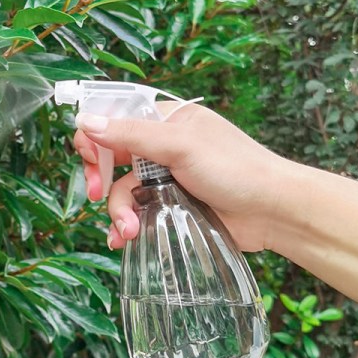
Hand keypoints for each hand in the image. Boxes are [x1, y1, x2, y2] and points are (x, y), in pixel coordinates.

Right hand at [74, 103, 286, 251]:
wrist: (273, 212)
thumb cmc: (234, 168)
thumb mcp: (181, 146)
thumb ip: (132, 135)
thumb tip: (84, 121)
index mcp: (165, 120)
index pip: (115, 118)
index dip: (96, 136)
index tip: (91, 159)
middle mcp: (161, 147)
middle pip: (111, 157)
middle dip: (100, 178)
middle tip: (95, 194)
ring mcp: (165, 178)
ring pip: (122, 190)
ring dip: (118, 211)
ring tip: (127, 231)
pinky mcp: (169, 206)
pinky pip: (136, 212)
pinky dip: (127, 226)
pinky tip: (123, 239)